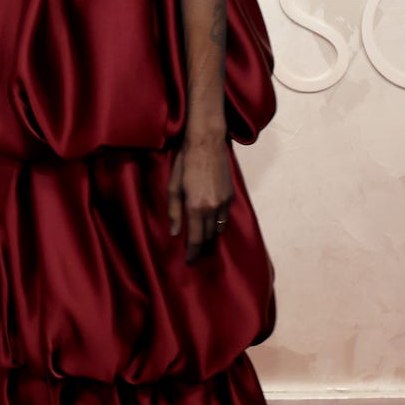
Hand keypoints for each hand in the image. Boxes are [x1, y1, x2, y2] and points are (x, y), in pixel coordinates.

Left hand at [167, 130, 233, 263]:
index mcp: (196, 207)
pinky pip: (225, 217)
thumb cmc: (186, 163)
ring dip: (210, 236)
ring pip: (218, 228)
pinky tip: (211, 223)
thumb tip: (175, 232)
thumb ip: (174, 212)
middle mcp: (212, 207)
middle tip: (194, 251)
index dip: (192, 252)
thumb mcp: (174, 187)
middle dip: (201, 245)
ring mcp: (224, 202)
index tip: (190, 260)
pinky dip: (218, 223)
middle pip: (208, 236)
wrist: (206, 143)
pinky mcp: (230, 195)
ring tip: (202, 239)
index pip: (196, 239)